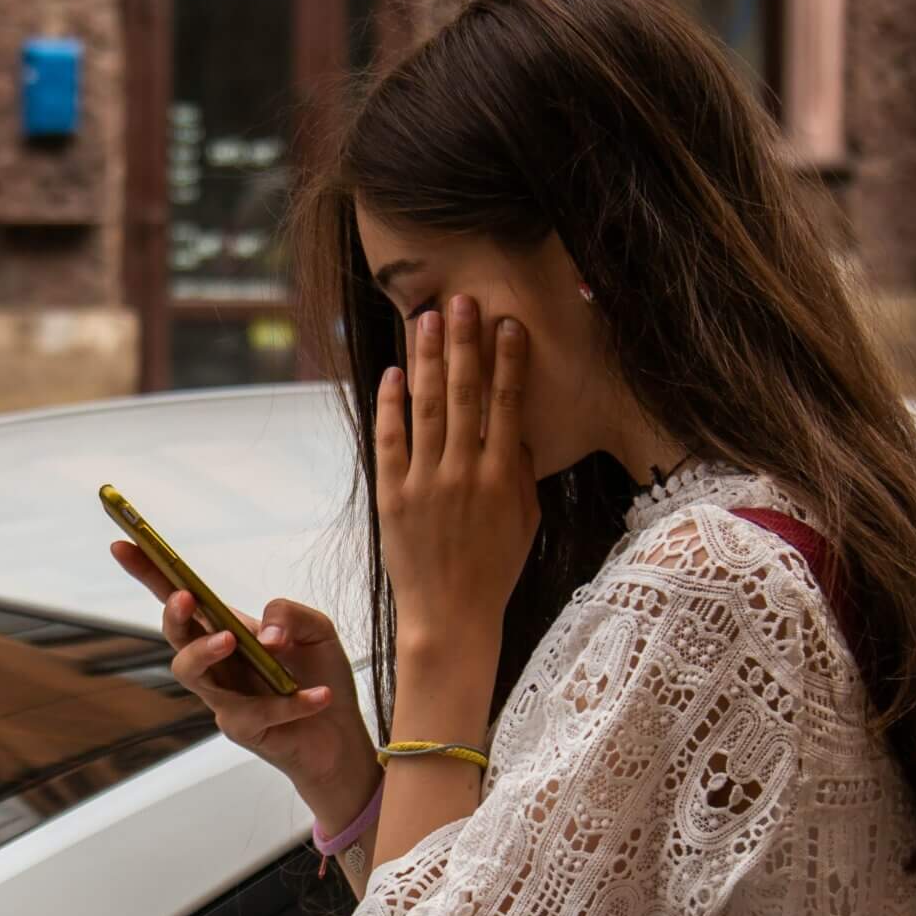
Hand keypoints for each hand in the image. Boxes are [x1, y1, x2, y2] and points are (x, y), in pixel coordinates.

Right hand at [108, 542, 374, 828]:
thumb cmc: (319, 674)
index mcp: (226, 627)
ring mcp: (223, 695)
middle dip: (173, 614)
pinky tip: (319, 695)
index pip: (179, 594)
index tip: (122, 545)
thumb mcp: (316, 629)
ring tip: (233, 640)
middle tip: (185, 599)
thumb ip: (290, 614)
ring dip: (204, 652)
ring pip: (190, 673)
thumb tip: (265, 635)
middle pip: (175, 634)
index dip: (148, 571)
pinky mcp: (242, 728)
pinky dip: (291, 702)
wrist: (341, 735)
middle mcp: (216, 660)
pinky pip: (257, 712)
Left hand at [378, 294, 538, 684]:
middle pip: (465, 394)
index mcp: (504, 477)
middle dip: (464, 343)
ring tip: (427, 319)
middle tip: (461, 300)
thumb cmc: (494, 568)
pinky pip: (390, 440)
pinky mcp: (391, 496)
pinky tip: (393, 373)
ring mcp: (425, 483)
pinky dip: (391, 405)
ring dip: (427, 359)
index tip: (507, 323)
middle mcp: (464, 473)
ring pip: (427, 407)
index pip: (507, 404)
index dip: (507, 360)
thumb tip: (518, 426)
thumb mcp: (526, 520)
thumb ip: (523, 471)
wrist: (449, 616)